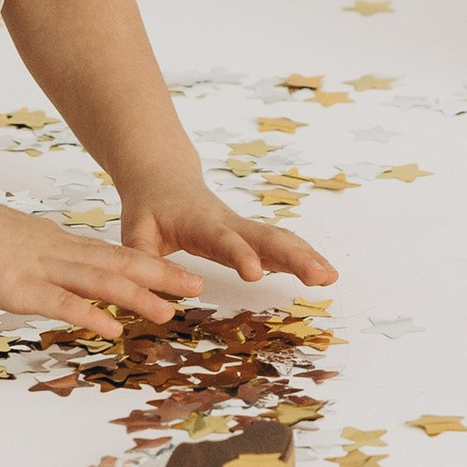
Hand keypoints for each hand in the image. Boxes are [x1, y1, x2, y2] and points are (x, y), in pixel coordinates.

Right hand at [0, 181, 208, 335]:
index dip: (152, 266)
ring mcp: (44, 271)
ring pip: (100, 283)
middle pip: (120, 265)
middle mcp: (62, 255)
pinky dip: (90, 315)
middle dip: (161, 277)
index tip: (182, 276)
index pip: (116, 256)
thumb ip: (51, 263)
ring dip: (137, 298)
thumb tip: (71, 279)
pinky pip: (62, 303)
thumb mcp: (25, 248)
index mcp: (64, 246)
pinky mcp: (22, 289)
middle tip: (197, 287)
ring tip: (169, 313)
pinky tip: (112, 328)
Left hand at [121, 178, 337, 289]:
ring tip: (331, 277)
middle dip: (295, 257)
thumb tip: (144, 286)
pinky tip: (323, 272)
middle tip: (320, 277)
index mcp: (201, 224)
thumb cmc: (150, 208)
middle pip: (267, 238)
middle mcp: (229, 223)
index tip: (256, 274)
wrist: (165, 179)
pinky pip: (279, 243)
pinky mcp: (250, 235)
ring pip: (280, 239)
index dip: (240, 255)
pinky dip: (303, 256)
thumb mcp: (135, 230)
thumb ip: (139, 256)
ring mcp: (243, 228)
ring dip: (307, 257)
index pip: (224, 241)